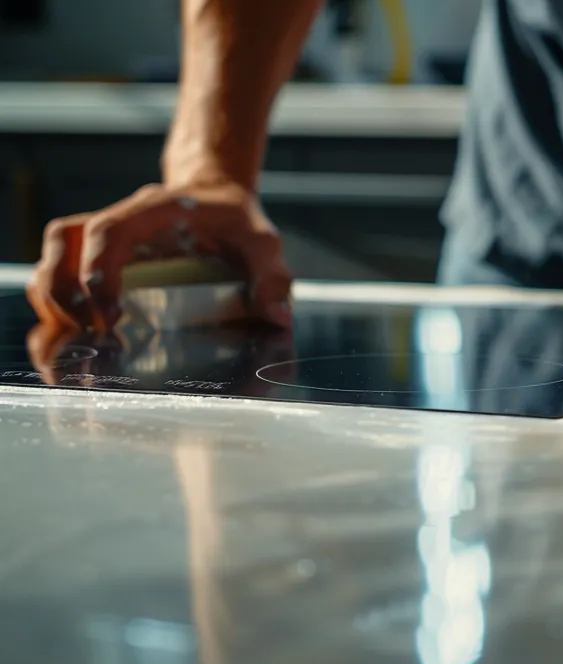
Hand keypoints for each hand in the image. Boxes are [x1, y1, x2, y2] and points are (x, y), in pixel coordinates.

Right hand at [27, 181, 293, 331]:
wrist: (216, 196)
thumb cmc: (236, 220)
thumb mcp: (263, 241)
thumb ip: (272, 276)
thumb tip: (275, 316)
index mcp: (153, 209)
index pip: (107, 231)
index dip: (99, 270)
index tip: (110, 313)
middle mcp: (120, 218)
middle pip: (64, 243)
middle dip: (67, 290)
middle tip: (94, 332)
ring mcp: (103, 235)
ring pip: (52, 255)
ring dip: (54, 295)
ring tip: (79, 334)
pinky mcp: (98, 254)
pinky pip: (58, 269)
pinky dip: (57, 299)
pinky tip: (77, 330)